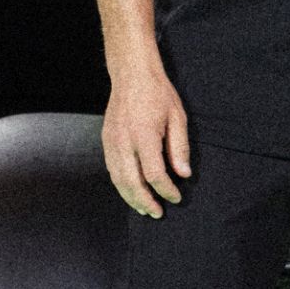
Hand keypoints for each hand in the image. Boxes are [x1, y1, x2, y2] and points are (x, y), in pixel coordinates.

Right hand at [102, 66, 189, 217]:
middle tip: (158, 213)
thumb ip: (179, 148)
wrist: (132, 75)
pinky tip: (132, 191)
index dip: (166, 190)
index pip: (154, 174)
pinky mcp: (106, 141)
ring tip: (144, 209)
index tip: (177, 197)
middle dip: (145, 202)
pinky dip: (121, 185)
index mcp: (144, 136)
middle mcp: (124, 142)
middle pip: (132, 183)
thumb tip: (183, 174)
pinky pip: (112, 170)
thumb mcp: (177, 118)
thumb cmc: (158, 94)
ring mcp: (111, 142)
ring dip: (131, 198)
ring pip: (118, 180)